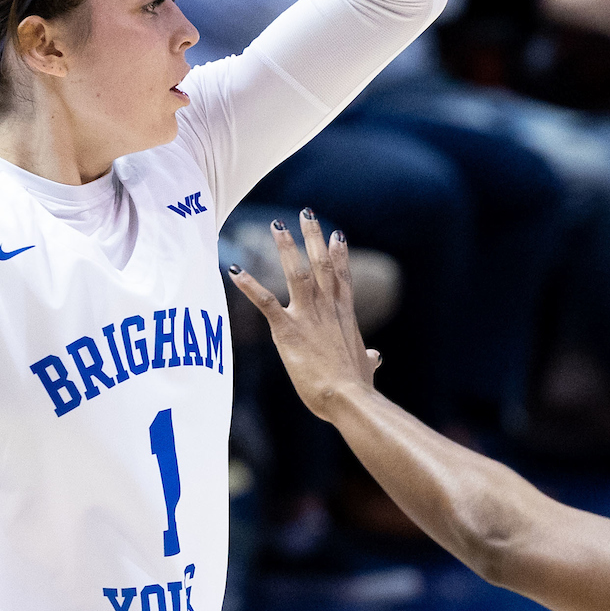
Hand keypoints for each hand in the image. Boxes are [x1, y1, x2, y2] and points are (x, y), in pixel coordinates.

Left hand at [228, 213, 380, 420]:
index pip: (342, 278)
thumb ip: (369, 359)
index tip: (336, 233)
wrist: (349, 398)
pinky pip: (265, 301)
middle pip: (321, 264)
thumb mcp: (365, 368)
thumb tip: (375, 358)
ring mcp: (308, 316)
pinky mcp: (288, 329)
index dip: (339, 254)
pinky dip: (249, 285)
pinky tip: (234, 270)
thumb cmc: (357, 388)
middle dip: (313, 236)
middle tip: (306, 212)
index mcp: (345, 316)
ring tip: (276, 224)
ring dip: (285, 247)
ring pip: (296, 272)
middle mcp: (328, 309)